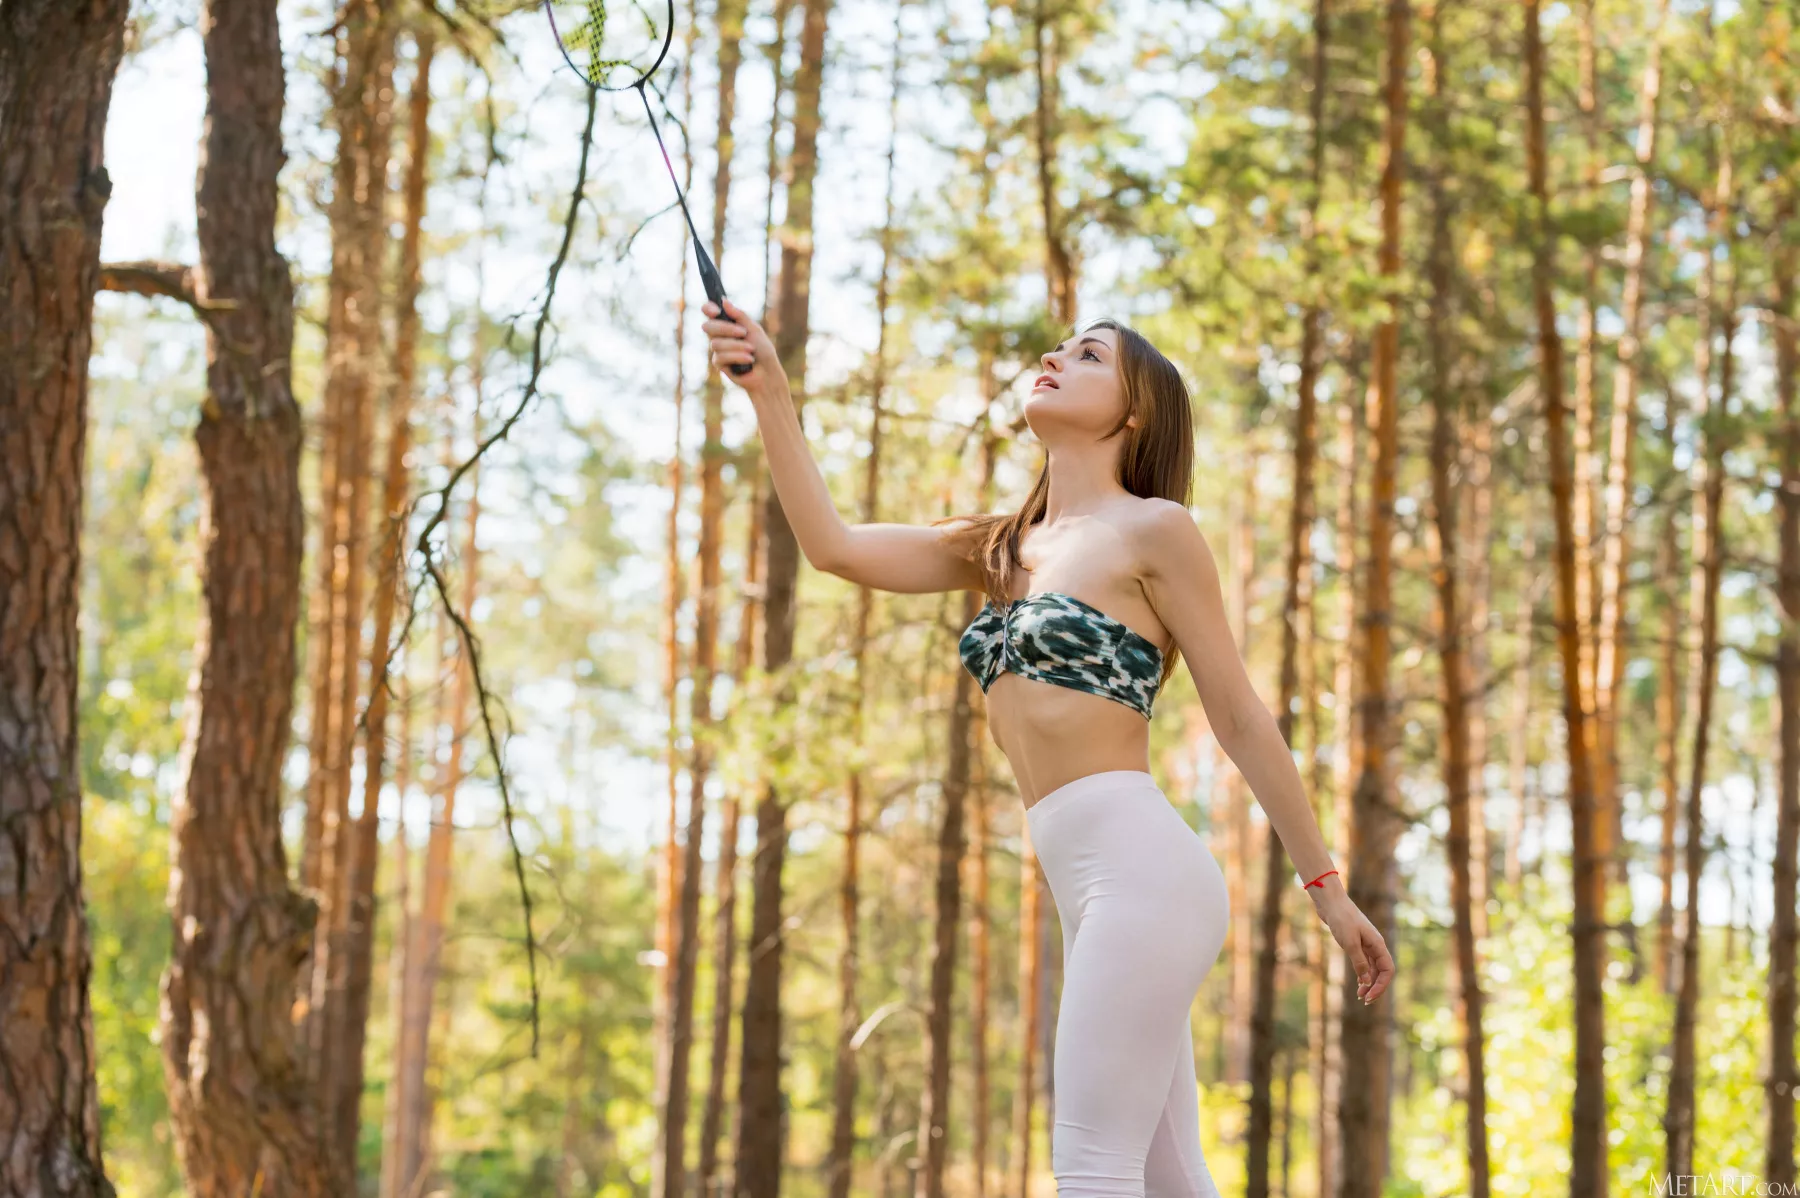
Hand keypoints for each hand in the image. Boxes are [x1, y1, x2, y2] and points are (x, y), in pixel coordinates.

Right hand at [702, 298, 780, 396]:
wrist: (767, 373)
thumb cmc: (763, 351)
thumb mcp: (754, 329)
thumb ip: (739, 316)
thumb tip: (724, 302)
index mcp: (727, 324)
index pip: (710, 313)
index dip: (709, 309)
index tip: (715, 310)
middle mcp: (719, 336)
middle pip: (708, 327)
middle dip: (725, 329)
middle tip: (743, 332)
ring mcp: (718, 350)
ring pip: (716, 343)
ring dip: (737, 346)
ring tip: (751, 350)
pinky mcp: (719, 364)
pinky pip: (721, 357)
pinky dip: (737, 356)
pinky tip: (749, 360)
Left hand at [1314, 890, 1394, 1004]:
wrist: (1330, 903)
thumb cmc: (1341, 919)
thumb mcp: (1350, 943)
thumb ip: (1359, 963)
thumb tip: (1366, 982)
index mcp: (1378, 944)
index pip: (1387, 970)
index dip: (1381, 986)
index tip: (1369, 997)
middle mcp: (1375, 945)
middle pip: (1382, 972)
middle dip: (1375, 987)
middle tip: (1364, 1001)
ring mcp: (1366, 944)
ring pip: (1373, 968)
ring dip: (1368, 983)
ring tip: (1359, 996)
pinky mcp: (1356, 943)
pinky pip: (1365, 962)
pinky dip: (1363, 974)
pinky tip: (1358, 983)